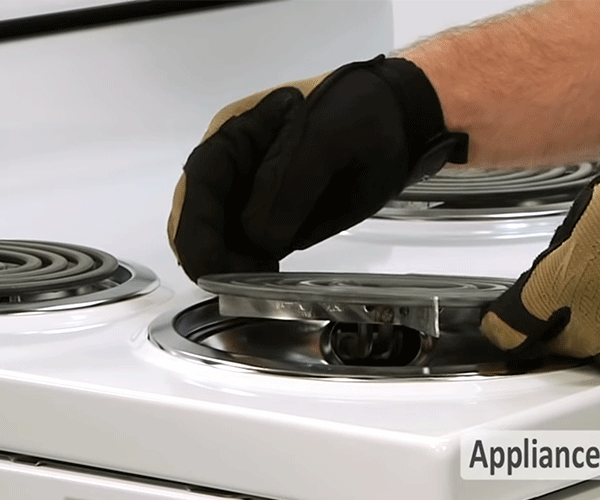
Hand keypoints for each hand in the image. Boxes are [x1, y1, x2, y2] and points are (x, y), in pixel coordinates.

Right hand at [168, 56, 466, 281]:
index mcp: (237, 132)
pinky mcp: (277, 218)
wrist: (402, 123)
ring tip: (253, 282)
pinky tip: (264, 278)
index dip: (197, 225)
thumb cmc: (365, 116)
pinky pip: (250, 247)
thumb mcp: (327, 137)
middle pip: (201, 212)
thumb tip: (258, 236)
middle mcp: (237, 165)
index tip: (207, 266)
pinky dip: (248, 267)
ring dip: (227, 264)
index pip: (201, 181)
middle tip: (230, 283)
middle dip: (208, 250)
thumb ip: (290, 184)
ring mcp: (254, 194)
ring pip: (220, 235)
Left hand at [480, 129, 599, 375]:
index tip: (499, 335)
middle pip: (558, 349)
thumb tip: (560, 264)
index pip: (512, 324)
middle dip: (556, 338)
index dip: (500, 332)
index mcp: (567, 281)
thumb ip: (569, 248)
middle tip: (565, 322)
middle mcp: (597, 321)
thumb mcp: (598, 205)